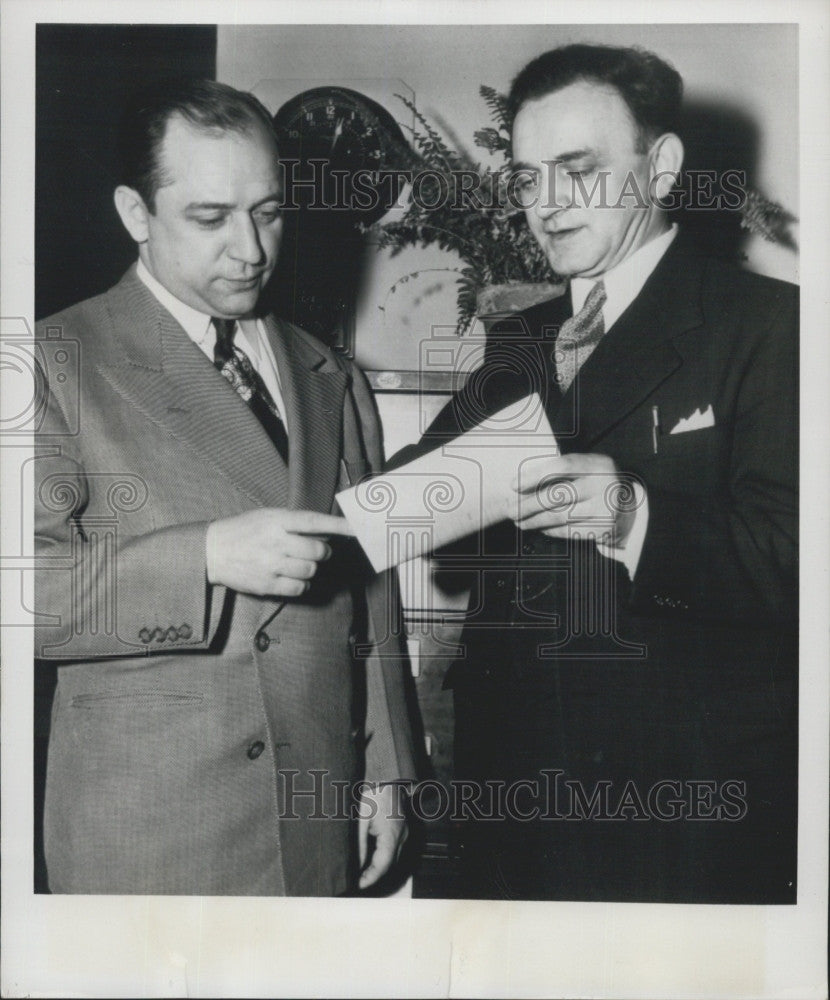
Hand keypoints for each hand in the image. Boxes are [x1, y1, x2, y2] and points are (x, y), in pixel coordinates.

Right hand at [205, 508, 352, 596]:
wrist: (212, 550)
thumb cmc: (244, 531)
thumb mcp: (268, 517)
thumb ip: (294, 523)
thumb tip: (326, 532)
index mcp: (277, 520)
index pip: (314, 522)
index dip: (338, 525)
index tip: (357, 528)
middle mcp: (276, 542)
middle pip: (319, 551)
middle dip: (321, 552)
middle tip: (312, 551)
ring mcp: (272, 564)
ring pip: (311, 571)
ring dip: (310, 568)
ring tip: (295, 563)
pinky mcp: (267, 584)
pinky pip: (299, 588)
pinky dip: (301, 585)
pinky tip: (291, 577)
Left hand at [357, 783, 408, 889]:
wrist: (389, 776)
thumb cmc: (374, 793)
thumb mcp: (361, 817)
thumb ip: (359, 842)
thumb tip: (357, 863)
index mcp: (392, 835)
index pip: (383, 865)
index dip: (371, 878)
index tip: (358, 885)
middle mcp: (402, 837)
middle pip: (389, 865)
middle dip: (374, 875)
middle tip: (356, 881)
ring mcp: (404, 833)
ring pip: (393, 858)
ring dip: (379, 867)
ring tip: (361, 872)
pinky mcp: (402, 829)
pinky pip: (394, 849)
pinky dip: (383, 857)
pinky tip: (370, 857)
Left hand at [512, 453, 638, 545]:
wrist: (629, 507)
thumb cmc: (596, 484)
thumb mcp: (586, 469)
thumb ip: (562, 472)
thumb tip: (521, 485)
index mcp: (597, 463)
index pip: (561, 466)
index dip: (534, 475)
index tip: (513, 485)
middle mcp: (604, 484)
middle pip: (557, 495)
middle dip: (527, 504)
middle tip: (510, 509)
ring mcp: (606, 508)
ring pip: (560, 516)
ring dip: (534, 520)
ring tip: (519, 521)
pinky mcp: (605, 529)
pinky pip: (568, 531)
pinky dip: (550, 530)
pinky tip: (539, 528)